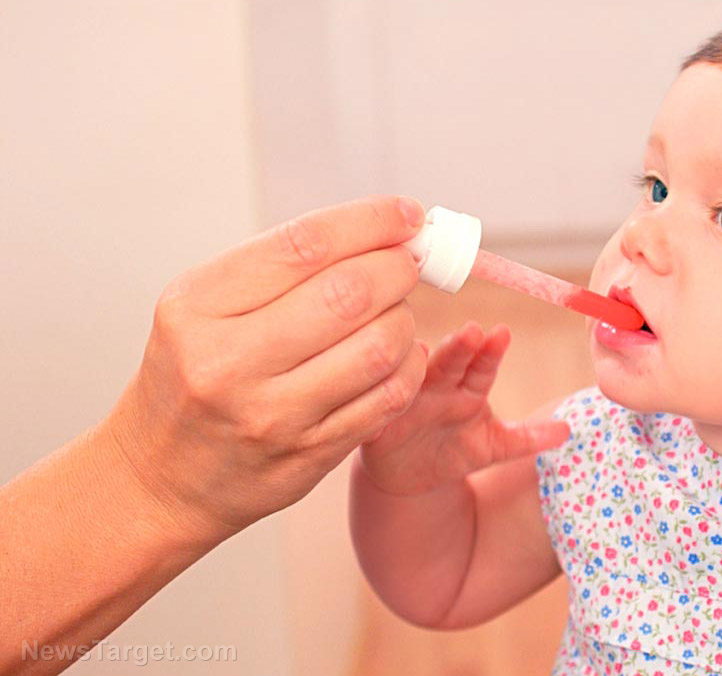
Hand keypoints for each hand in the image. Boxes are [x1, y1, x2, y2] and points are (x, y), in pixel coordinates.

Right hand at [100, 196, 429, 539]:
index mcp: (197, 308)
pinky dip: (410, 365)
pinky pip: (388, 397)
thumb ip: (282, 267)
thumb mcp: (204, 308)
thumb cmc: (194, 373)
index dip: (370, 222)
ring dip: (405, 319)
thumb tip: (382, 228)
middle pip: (349, 293)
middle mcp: (228, 362)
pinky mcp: (309, 454)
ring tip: (396, 312)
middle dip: (397, 268)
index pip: (304, 245)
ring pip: (379, 347)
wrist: (160, 477)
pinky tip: (399, 354)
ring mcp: (271, 414)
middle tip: (408, 263)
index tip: (407, 214)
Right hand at [358, 321, 569, 495]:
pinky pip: (376, 406)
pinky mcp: (378, 421)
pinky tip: (381, 389)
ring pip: (412, 377)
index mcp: (469, 387)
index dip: (491, 351)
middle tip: (471, 331)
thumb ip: (527, 438)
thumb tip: (567, 430)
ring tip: (424, 351)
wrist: (412, 476)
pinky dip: (378, 398)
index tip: (502, 333)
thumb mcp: (494, 447)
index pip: (483, 364)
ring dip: (417, 364)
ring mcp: (408, 400)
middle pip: (450, 362)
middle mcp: (438, 386)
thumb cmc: (456, 450)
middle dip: (459, 347)